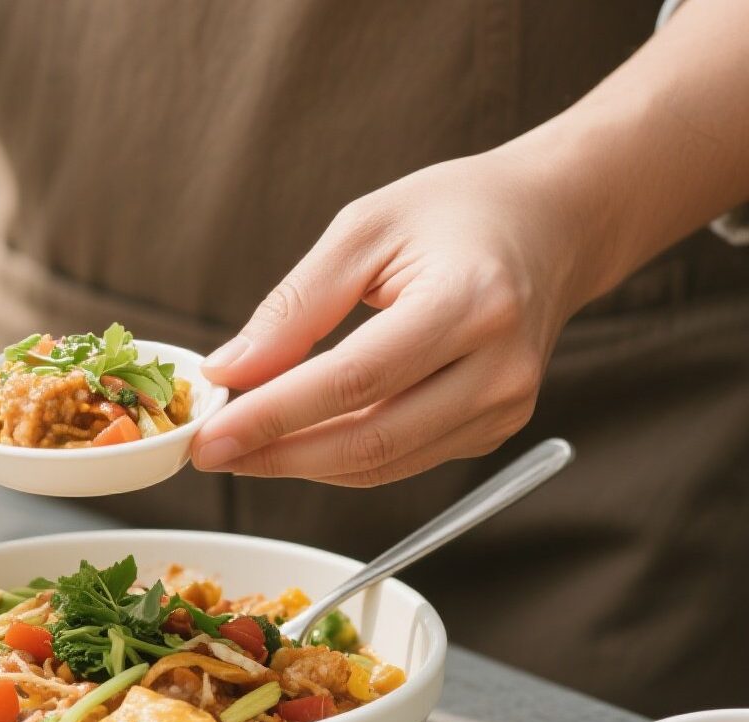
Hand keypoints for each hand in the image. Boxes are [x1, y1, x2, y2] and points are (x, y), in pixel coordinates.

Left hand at [193, 149, 590, 484]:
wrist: (554, 225)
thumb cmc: (456, 213)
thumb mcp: (364, 230)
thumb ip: (294, 306)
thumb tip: (229, 372)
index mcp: (470, 302)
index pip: (354, 381)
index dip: (274, 417)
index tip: (209, 436)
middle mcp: (498, 367)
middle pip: (368, 440)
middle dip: (277, 453)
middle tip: (210, 453)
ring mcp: (504, 408)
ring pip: (381, 465)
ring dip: (301, 463)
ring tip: (240, 447)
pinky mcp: (494, 430)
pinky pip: (400, 462)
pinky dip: (339, 458)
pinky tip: (295, 439)